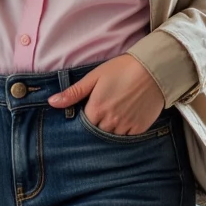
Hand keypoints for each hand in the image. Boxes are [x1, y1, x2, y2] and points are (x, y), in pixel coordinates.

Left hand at [48, 54, 164, 135]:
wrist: (153, 68)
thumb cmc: (122, 69)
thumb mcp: (95, 76)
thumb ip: (73, 92)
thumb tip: (51, 102)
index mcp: (97, 108)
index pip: (83, 125)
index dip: (84, 118)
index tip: (89, 110)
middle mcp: (111, 121)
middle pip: (97, 132)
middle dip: (97, 124)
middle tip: (102, 111)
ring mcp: (126, 126)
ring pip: (112, 136)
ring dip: (110, 129)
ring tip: (115, 114)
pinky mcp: (140, 128)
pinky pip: (128, 137)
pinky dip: (125, 131)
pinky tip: (126, 117)